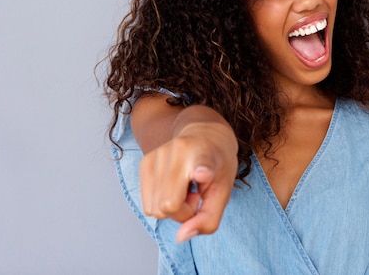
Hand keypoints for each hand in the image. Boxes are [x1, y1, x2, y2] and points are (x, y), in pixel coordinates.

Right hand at [139, 121, 237, 242]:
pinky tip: (175, 185)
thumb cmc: (217, 164)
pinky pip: (147, 204)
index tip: (202, 173)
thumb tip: (180, 238)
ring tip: (186, 189)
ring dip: (171, 208)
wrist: (203, 131)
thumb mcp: (224, 191)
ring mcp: (156, 155)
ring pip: (154, 209)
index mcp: (205, 154)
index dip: (201, 171)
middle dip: (183, 213)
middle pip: (167, 208)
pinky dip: (161, 202)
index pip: (200, 164)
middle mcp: (178, 151)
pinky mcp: (144, 162)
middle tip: (197, 196)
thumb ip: (208, 219)